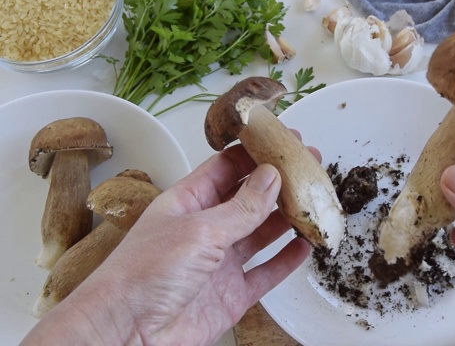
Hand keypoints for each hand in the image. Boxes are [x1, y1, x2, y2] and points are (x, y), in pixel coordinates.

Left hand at [23, 143, 310, 344]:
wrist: (128, 333)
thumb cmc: (142, 275)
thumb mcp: (198, 230)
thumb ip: (240, 207)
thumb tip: (270, 178)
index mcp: (188, 202)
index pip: (227, 167)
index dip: (257, 152)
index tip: (284, 140)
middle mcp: (205, 228)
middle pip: (249, 198)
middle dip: (279, 182)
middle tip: (308, 167)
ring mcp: (219, 261)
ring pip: (261, 233)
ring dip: (287, 218)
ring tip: (313, 201)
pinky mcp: (230, 293)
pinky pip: (266, 272)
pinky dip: (287, 259)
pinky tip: (304, 246)